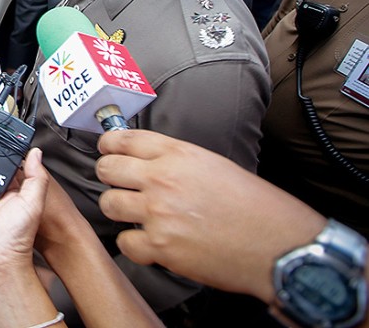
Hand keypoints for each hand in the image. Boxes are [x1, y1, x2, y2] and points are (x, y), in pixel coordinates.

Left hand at [96, 129, 325, 304]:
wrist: (281, 246)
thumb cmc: (257, 207)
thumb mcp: (216, 165)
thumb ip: (177, 160)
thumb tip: (149, 162)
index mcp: (178, 154)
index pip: (123, 139)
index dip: (109, 145)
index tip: (107, 151)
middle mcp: (162, 179)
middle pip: (107, 170)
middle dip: (109, 177)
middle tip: (119, 185)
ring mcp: (158, 213)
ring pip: (109, 204)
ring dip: (119, 210)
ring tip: (136, 214)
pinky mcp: (160, 246)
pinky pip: (125, 242)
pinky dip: (135, 245)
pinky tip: (151, 242)